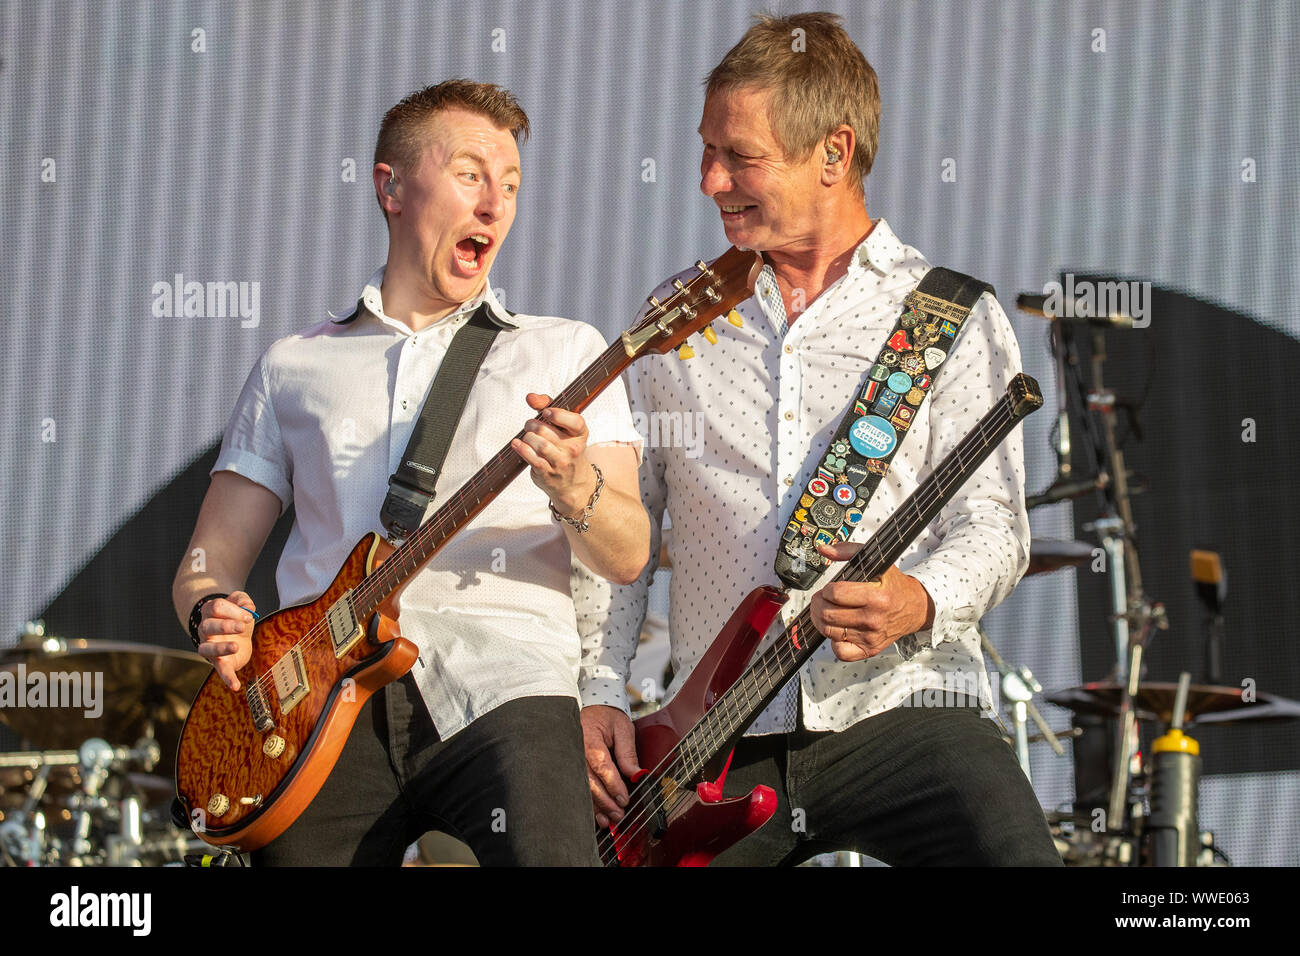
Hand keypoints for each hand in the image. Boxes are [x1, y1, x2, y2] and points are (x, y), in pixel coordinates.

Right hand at [195, 591, 256, 690]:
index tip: (248, 615)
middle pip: (208, 626)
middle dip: (226, 625)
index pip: (215, 607)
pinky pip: (221, 672)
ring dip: (221, 648)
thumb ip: (243, 600)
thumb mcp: (241, 602)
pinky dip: (228, 679)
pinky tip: (236, 686)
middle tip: (243, 627)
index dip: (233, 610)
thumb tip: (247, 607)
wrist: (237, 634)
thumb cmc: (237, 616)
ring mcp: (210, 648)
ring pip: (206, 649)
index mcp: (210, 612)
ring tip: (236, 646)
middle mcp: (205, 630)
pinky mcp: (220, 662)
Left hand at [511, 393, 596, 514]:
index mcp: (580, 435)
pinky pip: (531, 457)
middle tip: (530, 426)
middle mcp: (573, 449)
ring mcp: (560, 462)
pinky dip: (521, 448)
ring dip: (527, 436)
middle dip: (532, 424)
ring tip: (528, 436)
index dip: (558, 414)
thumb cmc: (565, 450)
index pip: (575, 421)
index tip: (546, 412)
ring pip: (538, 443)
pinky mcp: (547, 473)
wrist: (573, 483)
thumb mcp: (565, 429)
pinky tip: (518, 444)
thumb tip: (531, 397)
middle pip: (546, 430)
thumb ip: (549, 407)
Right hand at [581, 705, 642, 827]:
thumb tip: (636, 774)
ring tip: (608, 820)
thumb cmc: (607, 717)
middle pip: (589, 781)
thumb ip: (627, 752)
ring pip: (582, 787)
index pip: (601, 766)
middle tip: (618, 814)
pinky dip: (588, 801)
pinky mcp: (572, 766)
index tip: (624, 799)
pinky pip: (578, 786)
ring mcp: (571, 759)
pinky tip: (596, 814)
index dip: (613, 785)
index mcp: (590, 739)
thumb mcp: (623, 728)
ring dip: (595, 806)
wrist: (593, 708)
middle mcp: (576, 751)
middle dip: (605, 801)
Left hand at [808, 542, 933, 661]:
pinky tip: (838, 630)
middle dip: (818, 604)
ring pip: (829, 631)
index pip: (835, 594)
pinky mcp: (869, 649)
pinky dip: (833, 641)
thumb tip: (824, 548)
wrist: (915, 608)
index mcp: (876, 597)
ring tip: (826, 611)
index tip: (829, 588)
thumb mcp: (877, 562)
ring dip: (820, 620)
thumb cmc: (894, 586)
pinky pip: (841, 652)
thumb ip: (848, 551)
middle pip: (827, 614)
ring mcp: (871, 637)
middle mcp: (873, 619)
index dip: (826, 590)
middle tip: (822, 599)